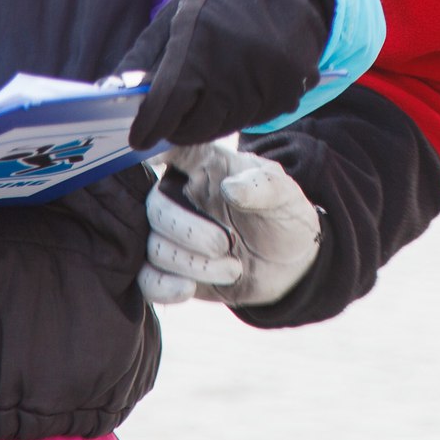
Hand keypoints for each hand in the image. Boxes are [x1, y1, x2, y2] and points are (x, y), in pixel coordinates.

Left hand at [118, 0, 332, 149]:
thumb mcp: (172, 16)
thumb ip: (141, 57)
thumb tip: (109, 92)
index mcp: (197, 40)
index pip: (167, 103)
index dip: (150, 126)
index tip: (138, 137)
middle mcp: (233, 64)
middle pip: (196, 125)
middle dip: (178, 127)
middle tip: (173, 119)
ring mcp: (265, 80)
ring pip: (227, 126)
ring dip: (211, 119)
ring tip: (211, 92)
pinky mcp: (289, 89)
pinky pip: (256, 118)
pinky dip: (242, 110)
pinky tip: (242, 83)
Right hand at [138, 138, 319, 308]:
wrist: (291, 263)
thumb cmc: (281, 214)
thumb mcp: (284, 194)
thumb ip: (263, 186)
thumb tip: (230, 188)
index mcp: (205, 166)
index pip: (176, 149)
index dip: (161, 150)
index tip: (156, 158)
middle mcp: (182, 198)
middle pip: (156, 207)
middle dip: (185, 231)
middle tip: (224, 243)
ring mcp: (174, 236)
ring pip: (154, 247)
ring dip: (191, 263)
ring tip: (232, 268)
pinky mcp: (173, 272)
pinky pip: (147, 280)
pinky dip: (163, 286)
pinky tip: (188, 289)